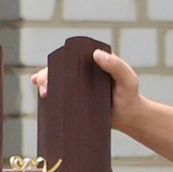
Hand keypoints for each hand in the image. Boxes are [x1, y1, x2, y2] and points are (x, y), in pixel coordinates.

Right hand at [28, 46, 145, 133]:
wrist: (129, 118)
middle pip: (60, 68)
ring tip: (44, 92)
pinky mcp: (74, 98)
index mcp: (93, 60)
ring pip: (56, 81)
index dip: (61, 58)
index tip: (55, 65)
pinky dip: (48, 94)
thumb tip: (96, 54)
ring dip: (45, 83)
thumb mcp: (127, 79)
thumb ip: (116, 66)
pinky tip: (42, 97)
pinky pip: (59, 95)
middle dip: (48, 73)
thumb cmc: (130, 95)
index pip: (73, 55)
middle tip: (44, 82)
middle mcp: (82, 70)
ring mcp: (76, 84)